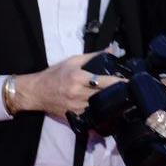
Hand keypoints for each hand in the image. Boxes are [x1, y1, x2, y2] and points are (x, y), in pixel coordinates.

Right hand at [10, 52, 124, 118]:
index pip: (103, 81)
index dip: (118, 82)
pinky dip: (100, 112)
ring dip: (111, 103)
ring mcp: (76, 107)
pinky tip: (109, 109)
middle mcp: (77, 93)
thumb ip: (93, 56)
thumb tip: (112, 49)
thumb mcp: (72, 61)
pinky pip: (91, 115)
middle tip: (130, 91)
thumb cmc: (54, 74)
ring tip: (123, 100)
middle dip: (117, 93)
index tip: (130, 82)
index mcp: (78, 78)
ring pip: (99, 107)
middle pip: (103, 95)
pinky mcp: (73, 116)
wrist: (35, 92)